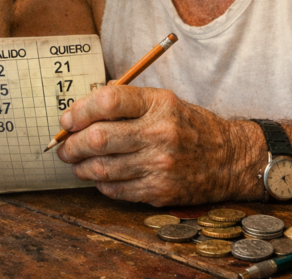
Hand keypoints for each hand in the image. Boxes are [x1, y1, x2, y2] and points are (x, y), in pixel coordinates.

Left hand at [56, 85, 242, 205]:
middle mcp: (159, 133)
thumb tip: (79, 111)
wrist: (229, 158)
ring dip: (80, 166)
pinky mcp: (159, 191)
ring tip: (75, 162)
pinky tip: (100, 176)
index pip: (107, 102)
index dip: (79, 111)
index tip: (67, 119)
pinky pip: (116, 190)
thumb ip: (125, 102)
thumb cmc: (188, 126)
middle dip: (71, 144)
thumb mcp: (163, 101)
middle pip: (98, 138)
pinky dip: (100, 183)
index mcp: (158, 103)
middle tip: (62, 146)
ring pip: (102, 168)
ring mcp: (160, 165)